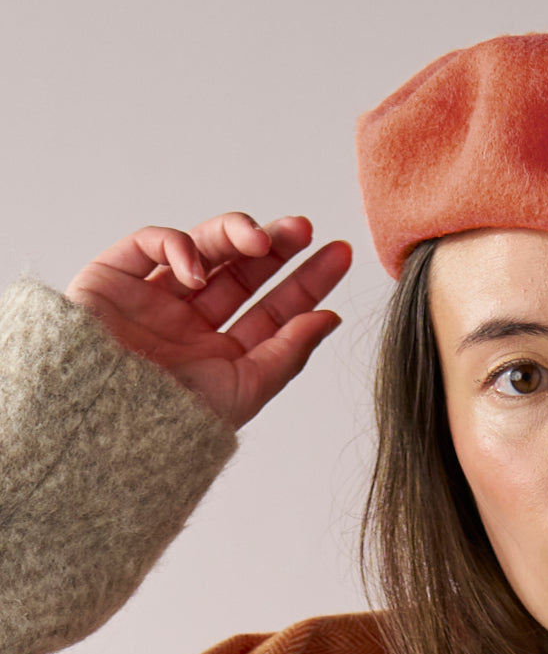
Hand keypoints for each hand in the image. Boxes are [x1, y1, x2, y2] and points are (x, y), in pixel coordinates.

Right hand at [65, 213, 352, 428]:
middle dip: (275, 245)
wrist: (102, 425)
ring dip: (235, 233)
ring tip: (259, 241)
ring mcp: (153, 299)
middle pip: (242, 271)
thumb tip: (331, 318)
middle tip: (303, 229)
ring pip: (203, 248)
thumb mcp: (246, 389)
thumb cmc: (172, 419)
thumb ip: (289, 352)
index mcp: (221, 352)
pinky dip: (178, 247)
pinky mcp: (114, 278)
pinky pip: (149, 244)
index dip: (306, 280)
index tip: (338, 254)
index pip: (273, 308)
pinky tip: (197, 271)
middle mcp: (189, 322)